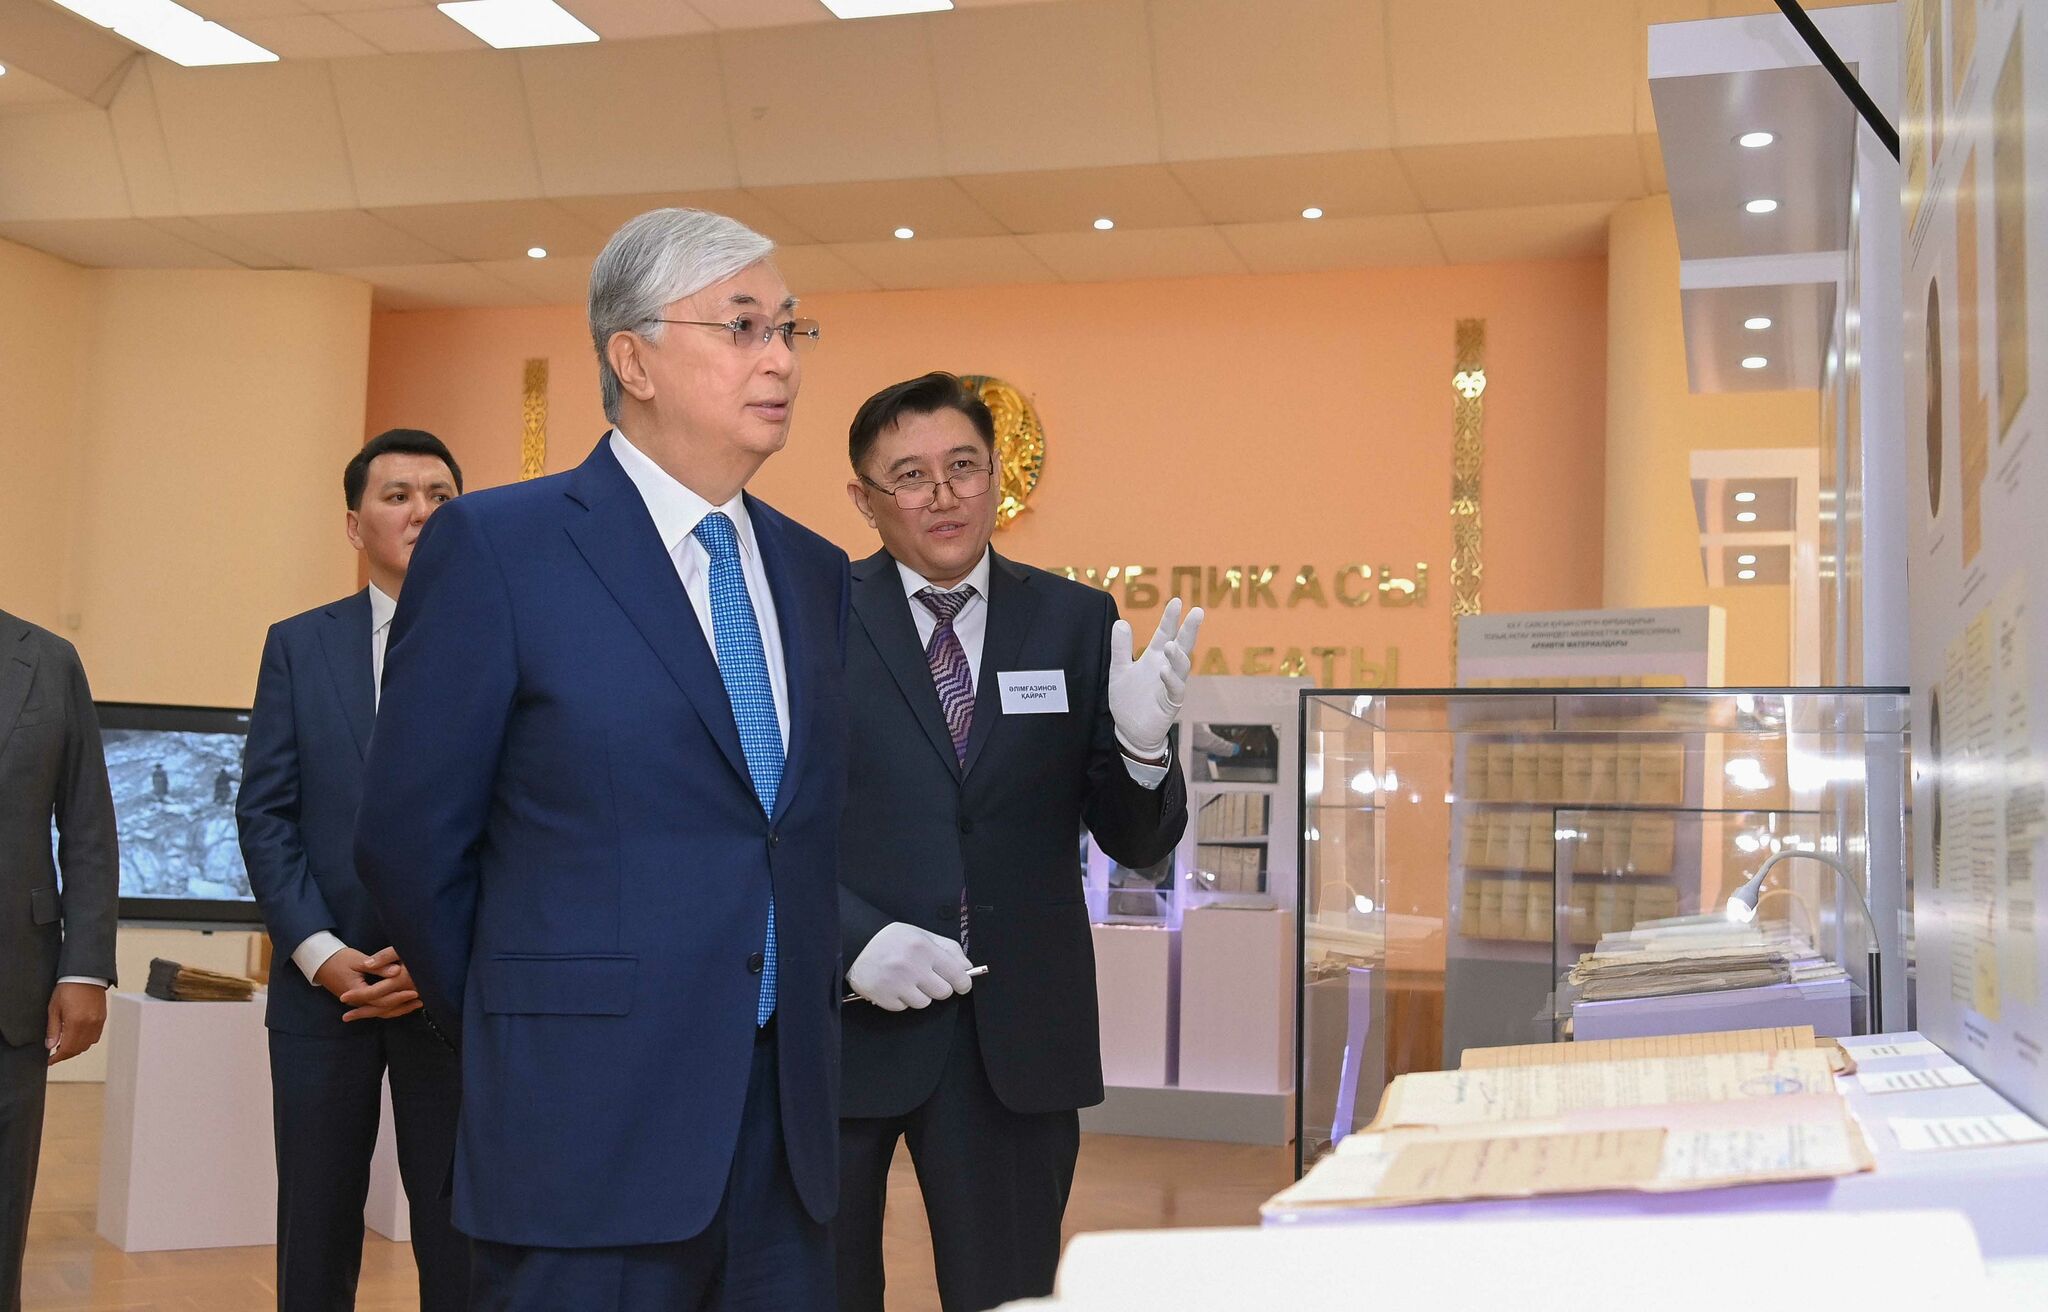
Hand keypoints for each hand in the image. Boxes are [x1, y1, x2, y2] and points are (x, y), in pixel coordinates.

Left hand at [45, 982, 107, 1065]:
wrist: (86, 975)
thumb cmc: (68, 988)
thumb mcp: (54, 1008)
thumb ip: (53, 1029)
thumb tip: (50, 1045)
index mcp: (76, 1022)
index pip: (67, 1048)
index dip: (57, 1058)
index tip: (50, 1061)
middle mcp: (89, 1025)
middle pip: (78, 1049)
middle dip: (66, 1054)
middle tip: (55, 1053)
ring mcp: (98, 1022)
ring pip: (88, 1045)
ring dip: (76, 1048)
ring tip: (66, 1044)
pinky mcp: (102, 1018)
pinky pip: (95, 1037)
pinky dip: (86, 1041)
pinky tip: (78, 1036)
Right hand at [316, 946, 421, 1021]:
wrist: (321, 964)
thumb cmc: (339, 959)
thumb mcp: (358, 961)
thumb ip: (378, 967)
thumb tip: (397, 970)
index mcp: (357, 991)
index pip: (381, 999)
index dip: (398, 995)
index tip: (414, 990)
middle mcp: (358, 1001)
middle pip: (383, 1008)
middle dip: (403, 1004)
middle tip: (422, 998)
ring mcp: (359, 1003)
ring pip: (381, 1011)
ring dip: (399, 1008)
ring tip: (419, 1003)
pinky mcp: (361, 1000)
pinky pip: (378, 1008)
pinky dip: (392, 1007)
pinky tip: (405, 1004)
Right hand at [846, 922, 975, 1011]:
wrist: (853, 944)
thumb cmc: (891, 939)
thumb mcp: (922, 935)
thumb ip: (948, 949)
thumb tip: (967, 967)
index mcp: (923, 948)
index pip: (956, 974)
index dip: (963, 982)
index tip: (962, 984)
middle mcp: (911, 967)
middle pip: (943, 992)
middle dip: (938, 987)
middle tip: (927, 978)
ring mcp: (896, 984)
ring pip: (924, 1003)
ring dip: (919, 995)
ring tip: (907, 980)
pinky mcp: (883, 997)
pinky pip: (903, 1008)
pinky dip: (901, 1000)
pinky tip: (893, 985)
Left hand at [1108, 596, 1203, 758]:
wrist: (1130, 730)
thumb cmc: (1128, 699)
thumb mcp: (1119, 670)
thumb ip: (1120, 648)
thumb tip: (1121, 622)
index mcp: (1153, 658)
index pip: (1165, 633)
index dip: (1170, 619)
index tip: (1176, 601)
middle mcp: (1166, 668)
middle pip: (1181, 645)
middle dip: (1189, 629)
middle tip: (1198, 612)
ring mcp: (1171, 686)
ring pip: (1181, 668)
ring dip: (1177, 655)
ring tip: (1170, 645)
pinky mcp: (1170, 703)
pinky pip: (1174, 690)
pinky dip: (1170, 680)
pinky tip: (1163, 670)